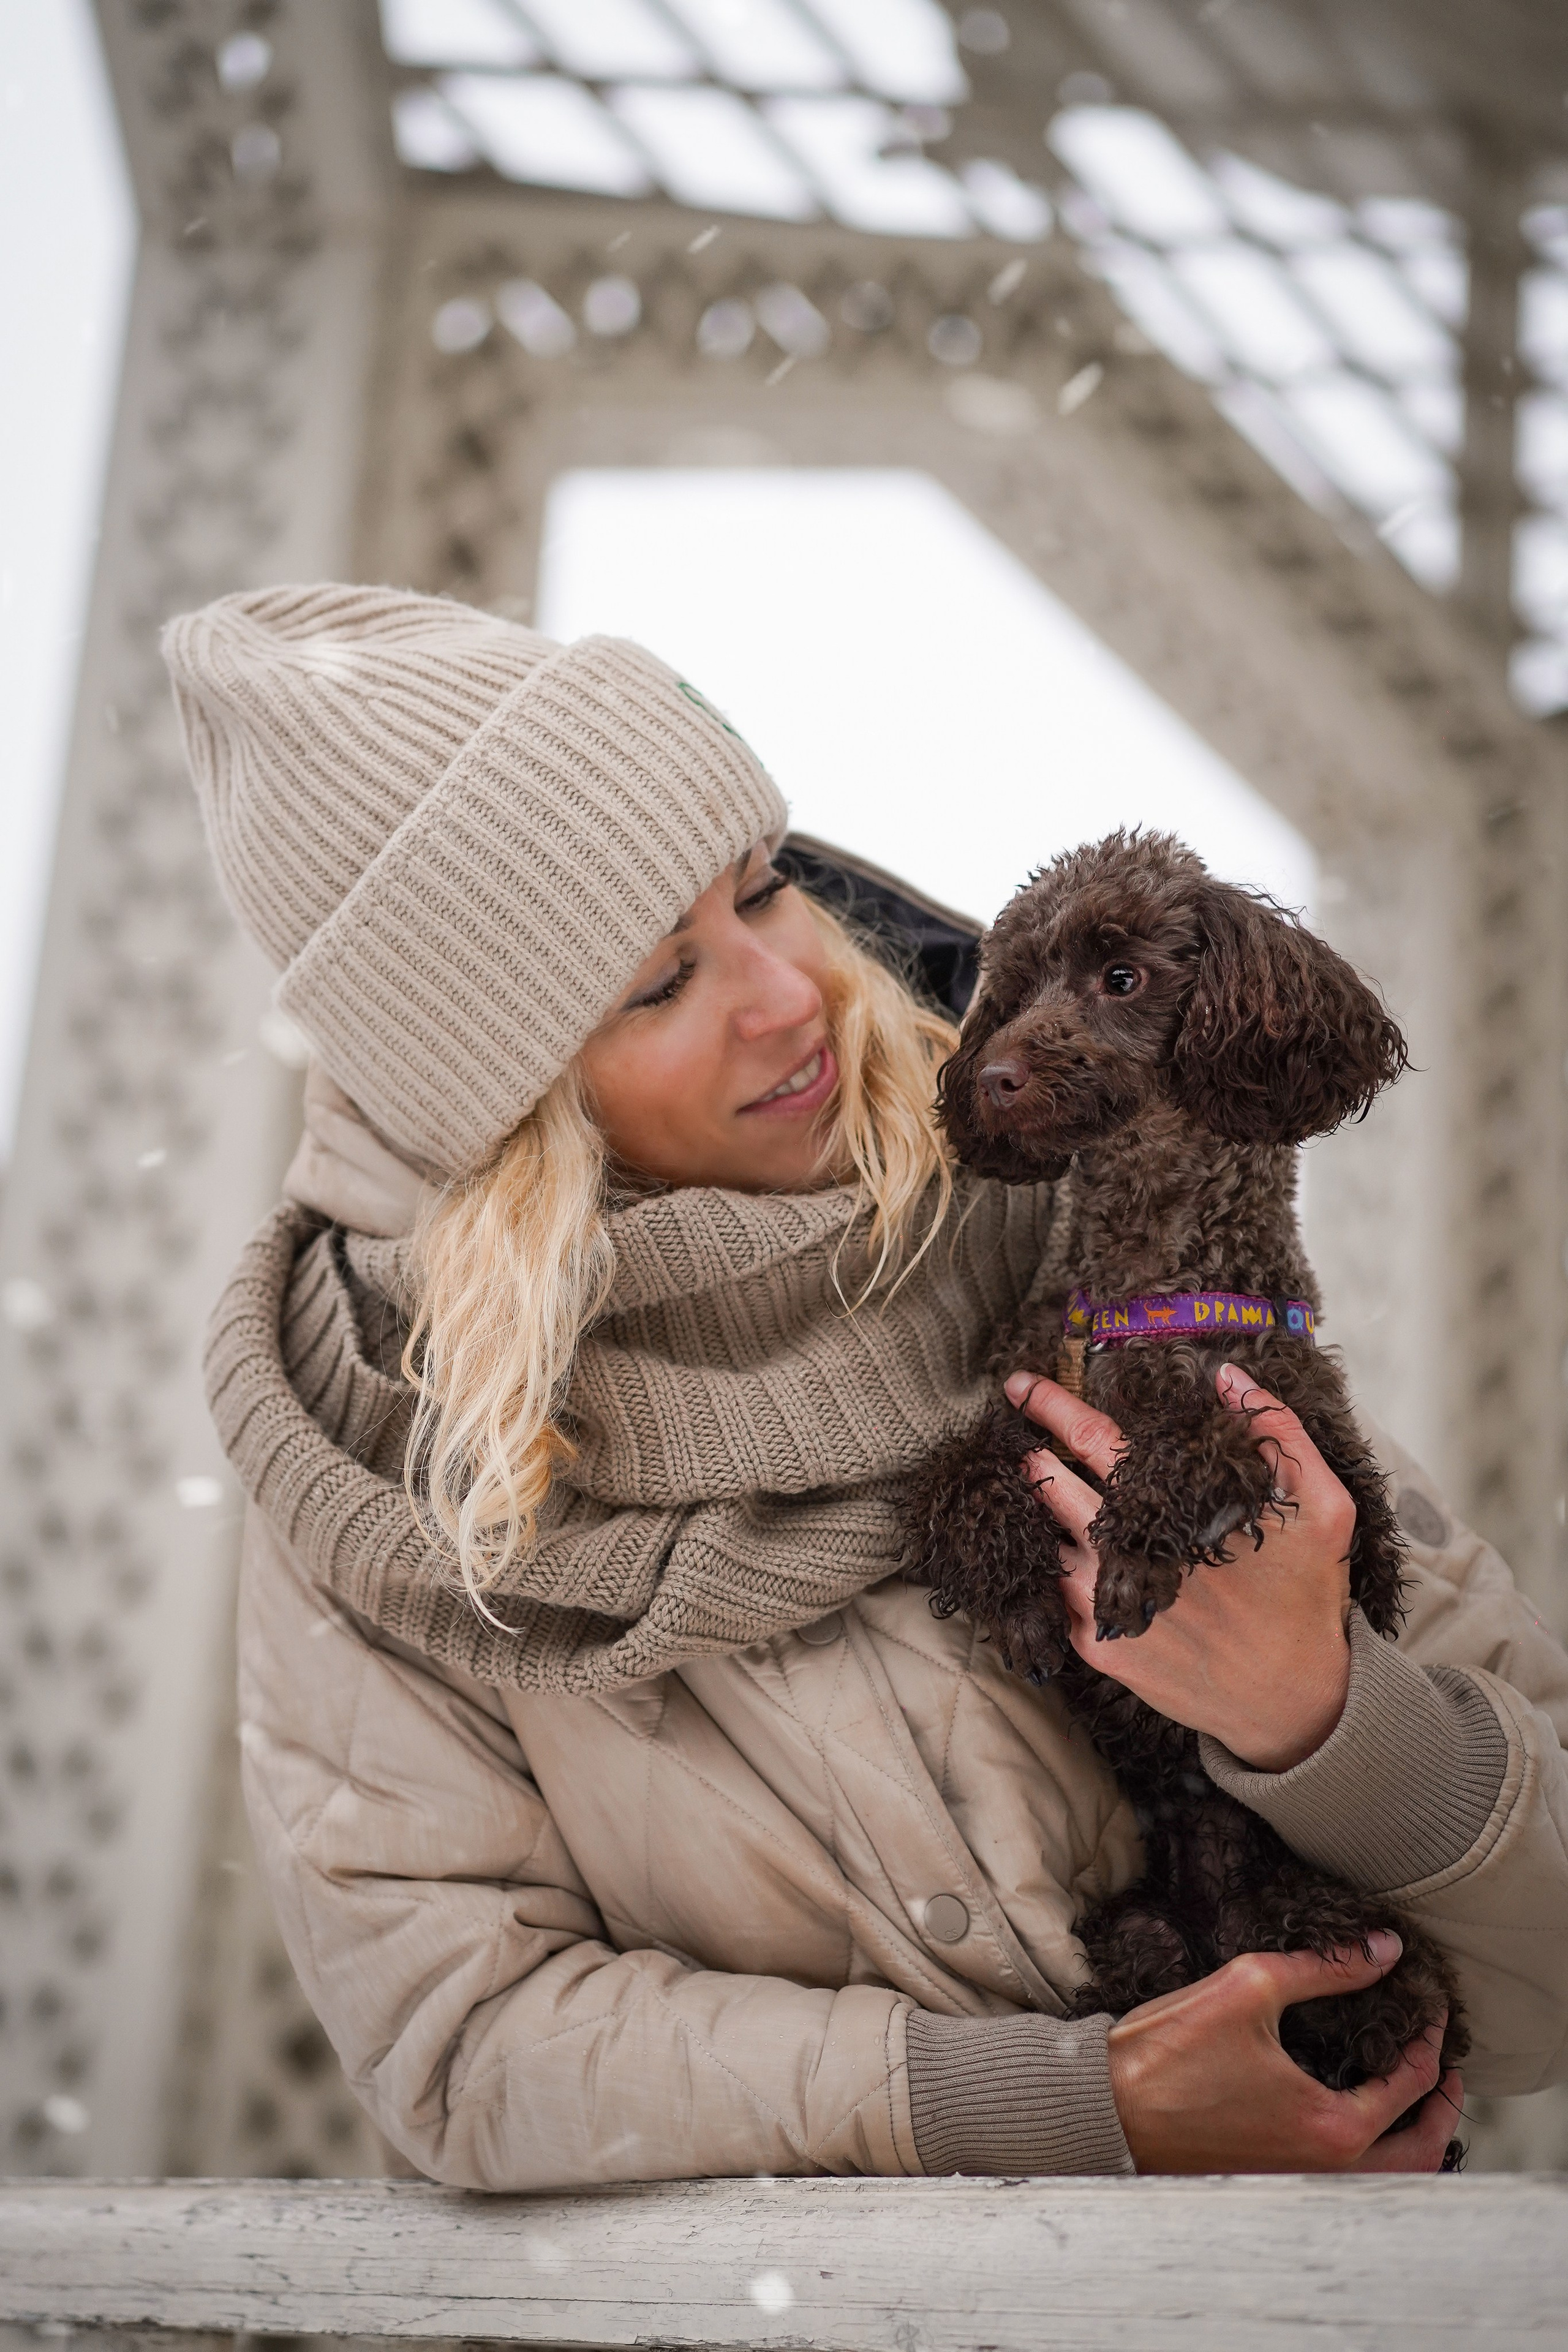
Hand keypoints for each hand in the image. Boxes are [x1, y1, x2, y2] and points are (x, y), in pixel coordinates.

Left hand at [1007, 1364, 1351, 1768]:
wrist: (1294, 1702)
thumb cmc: (1307, 1599)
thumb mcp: (1323, 1506)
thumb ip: (1278, 1433)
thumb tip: (1229, 1376)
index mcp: (1170, 1509)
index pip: (1093, 1440)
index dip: (1051, 1406)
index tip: (1019, 1384)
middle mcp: (1124, 1552)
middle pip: (1049, 1486)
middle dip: (1027, 1457)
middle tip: (1017, 1437)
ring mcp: (1103, 1603)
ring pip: (1045, 1542)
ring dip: (1039, 1518)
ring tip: (1041, 1499)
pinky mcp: (1097, 1648)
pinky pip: (1054, 1597)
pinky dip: (1053, 1571)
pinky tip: (1068, 1561)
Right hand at [1106, 1931, 1461, 2172]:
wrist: (1107, 2107)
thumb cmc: (1168, 2050)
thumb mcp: (1251, 1985)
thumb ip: (1326, 1968)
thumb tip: (1384, 1949)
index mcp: (1331, 2127)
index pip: (1412, 2082)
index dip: (1430, 2035)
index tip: (1431, 2003)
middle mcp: (1326, 2169)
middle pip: (1421, 2149)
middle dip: (1442, 2101)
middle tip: (1444, 2060)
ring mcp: (1301, 2184)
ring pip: (1390, 2177)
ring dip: (1414, 2135)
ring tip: (1413, 2093)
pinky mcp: (1275, 2183)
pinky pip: (1352, 2180)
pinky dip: (1376, 2152)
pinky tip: (1359, 2115)